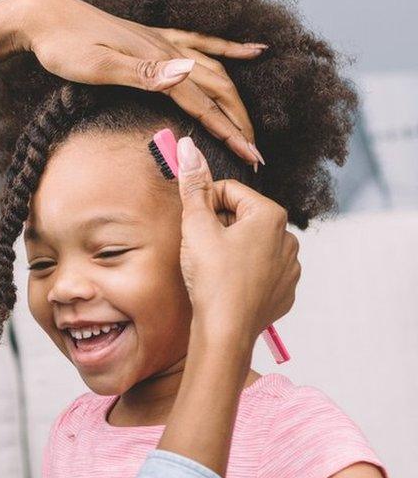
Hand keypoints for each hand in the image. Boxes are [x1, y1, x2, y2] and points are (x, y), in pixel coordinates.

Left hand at [13, 0, 266, 165]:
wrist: (45, 17)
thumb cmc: (64, 46)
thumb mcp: (98, 65)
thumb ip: (143, 73)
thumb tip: (187, 75)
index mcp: (157, 62)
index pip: (203, 104)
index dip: (228, 132)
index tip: (250, 157)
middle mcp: (167, 50)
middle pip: (216, 89)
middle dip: (239, 122)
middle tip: (255, 154)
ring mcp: (162, 42)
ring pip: (213, 71)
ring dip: (235, 99)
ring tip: (251, 125)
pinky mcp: (153, 38)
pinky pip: (201, 43)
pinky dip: (229, 49)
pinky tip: (251, 51)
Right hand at [175, 136, 299, 345]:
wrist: (226, 331)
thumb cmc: (212, 278)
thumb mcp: (196, 225)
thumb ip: (193, 184)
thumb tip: (187, 146)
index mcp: (270, 215)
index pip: (229, 192)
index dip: (205, 205)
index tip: (194, 224)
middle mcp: (288, 237)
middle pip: (242, 217)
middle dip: (219, 227)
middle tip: (201, 248)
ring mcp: (290, 266)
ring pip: (252, 244)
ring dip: (232, 249)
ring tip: (213, 269)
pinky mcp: (286, 290)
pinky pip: (262, 270)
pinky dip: (244, 273)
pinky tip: (228, 285)